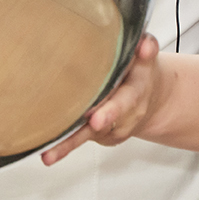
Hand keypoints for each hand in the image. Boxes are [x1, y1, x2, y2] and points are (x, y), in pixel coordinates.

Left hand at [40, 35, 166, 165]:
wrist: (151, 100)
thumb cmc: (140, 75)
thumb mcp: (146, 59)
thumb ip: (147, 49)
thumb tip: (144, 44)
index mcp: (134, 94)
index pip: (125, 102)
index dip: (111, 111)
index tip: (96, 119)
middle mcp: (123, 116)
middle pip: (105, 125)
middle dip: (89, 130)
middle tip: (76, 133)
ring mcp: (109, 129)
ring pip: (87, 137)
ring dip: (67, 146)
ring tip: (49, 154)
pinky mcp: (97, 136)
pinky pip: (79, 140)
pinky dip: (63, 147)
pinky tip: (47, 151)